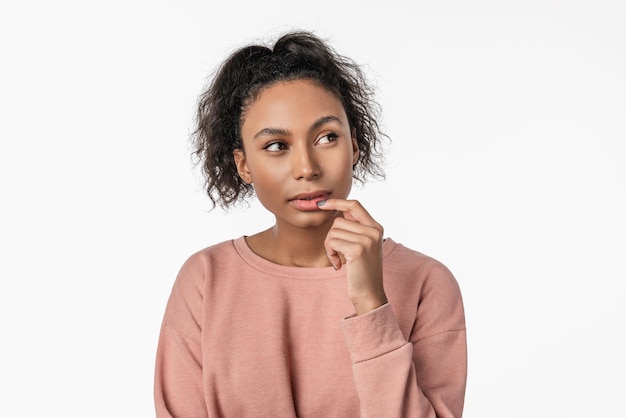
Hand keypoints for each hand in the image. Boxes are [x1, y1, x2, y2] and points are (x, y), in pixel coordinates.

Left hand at [317, 198, 387, 314]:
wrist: (369, 294)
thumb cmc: (362, 272)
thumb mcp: (363, 246)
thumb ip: (355, 228)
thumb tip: (338, 210)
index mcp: (376, 228)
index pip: (355, 205)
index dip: (337, 202)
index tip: (322, 204)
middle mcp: (374, 231)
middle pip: (338, 221)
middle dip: (331, 237)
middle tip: (337, 254)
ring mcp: (367, 240)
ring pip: (333, 232)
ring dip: (330, 247)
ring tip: (340, 260)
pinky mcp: (357, 250)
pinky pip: (332, 242)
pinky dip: (331, 254)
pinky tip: (338, 265)